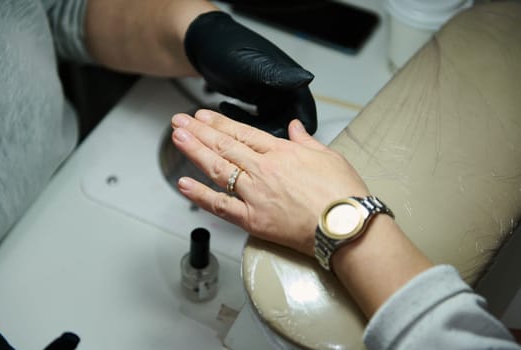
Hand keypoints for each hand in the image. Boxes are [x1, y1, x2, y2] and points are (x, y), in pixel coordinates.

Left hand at [171, 110, 367, 255]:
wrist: (346, 226)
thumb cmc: (343, 194)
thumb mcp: (329, 156)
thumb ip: (306, 140)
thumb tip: (295, 127)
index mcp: (281, 152)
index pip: (242, 133)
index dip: (218, 123)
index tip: (202, 116)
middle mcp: (263, 170)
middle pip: (224, 146)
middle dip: (199, 131)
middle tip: (180, 121)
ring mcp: (255, 195)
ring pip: (218, 169)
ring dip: (195, 152)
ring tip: (177, 138)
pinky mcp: (253, 220)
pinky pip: (220, 206)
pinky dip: (200, 196)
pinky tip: (183, 184)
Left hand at [184, 11, 316, 137]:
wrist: (200, 41)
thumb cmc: (226, 48)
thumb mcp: (253, 66)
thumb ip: (278, 76)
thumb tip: (306, 79)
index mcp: (291, 84)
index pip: (305, 118)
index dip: (295, 137)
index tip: (277, 147)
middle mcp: (284, 92)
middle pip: (286, 127)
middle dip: (267, 137)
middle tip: (245, 140)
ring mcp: (269, 97)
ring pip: (268, 128)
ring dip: (250, 132)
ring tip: (230, 128)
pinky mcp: (255, 100)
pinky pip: (255, 123)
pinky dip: (241, 125)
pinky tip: (226, 114)